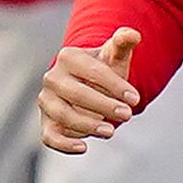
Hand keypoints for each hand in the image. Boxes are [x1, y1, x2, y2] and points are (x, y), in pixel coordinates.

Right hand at [39, 28, 142, 153]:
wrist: (88, 86)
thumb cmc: (103, 71)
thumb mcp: (114, 56)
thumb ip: (123, 43)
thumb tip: (133, 34)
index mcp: (68, 57)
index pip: (93, 71)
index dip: (115, 86)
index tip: (135, 99)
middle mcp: (52, 78)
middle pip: (76, 94)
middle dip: (104, 106)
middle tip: (127, 115)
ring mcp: (47, 101)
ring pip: (63, 115)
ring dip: (87, 125)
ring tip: (110, 131)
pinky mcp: (46, 122)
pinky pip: (49, 136)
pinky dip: (64, 144)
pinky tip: (83, 148)